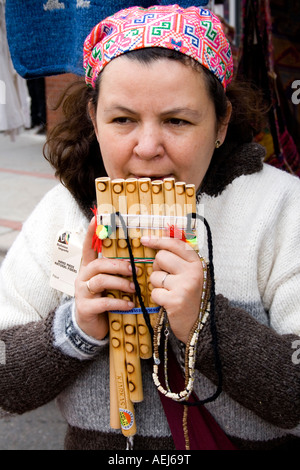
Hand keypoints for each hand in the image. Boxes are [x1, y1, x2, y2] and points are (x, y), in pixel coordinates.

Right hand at [74, 218, 135, 339]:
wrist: (90, 327)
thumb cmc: (103, 300)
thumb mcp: (109, 284)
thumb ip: (117, 272)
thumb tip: (136, 261)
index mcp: (89, 269)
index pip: (88, 248)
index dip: (90, 233)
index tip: (96, 218)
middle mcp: (83, 278)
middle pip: (98, 264)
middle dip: (118, 265)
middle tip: (134, 270)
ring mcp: (82, 293)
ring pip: (100, 281)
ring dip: (120, 283)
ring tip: (134, 288)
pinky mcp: (85, 308)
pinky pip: (103, 302)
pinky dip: (119, 302)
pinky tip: (130, 304)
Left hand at [141, 235, 204, 343]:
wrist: (196, 323)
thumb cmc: (188, 295)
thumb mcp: (188, 273)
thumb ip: (177, 256)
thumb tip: (158, 237)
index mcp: (196, 263)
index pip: (175, 244)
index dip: (158, 240)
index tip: (145, 240)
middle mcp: (193, 272)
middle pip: (161, 257)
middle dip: (158, 267)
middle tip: (167, 278)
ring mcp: (184, 286)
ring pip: (155, 275)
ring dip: (157, 284)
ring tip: (169, 291)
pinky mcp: (175, 300)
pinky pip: (154, 291)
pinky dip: (157, 298)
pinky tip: (168, 302)